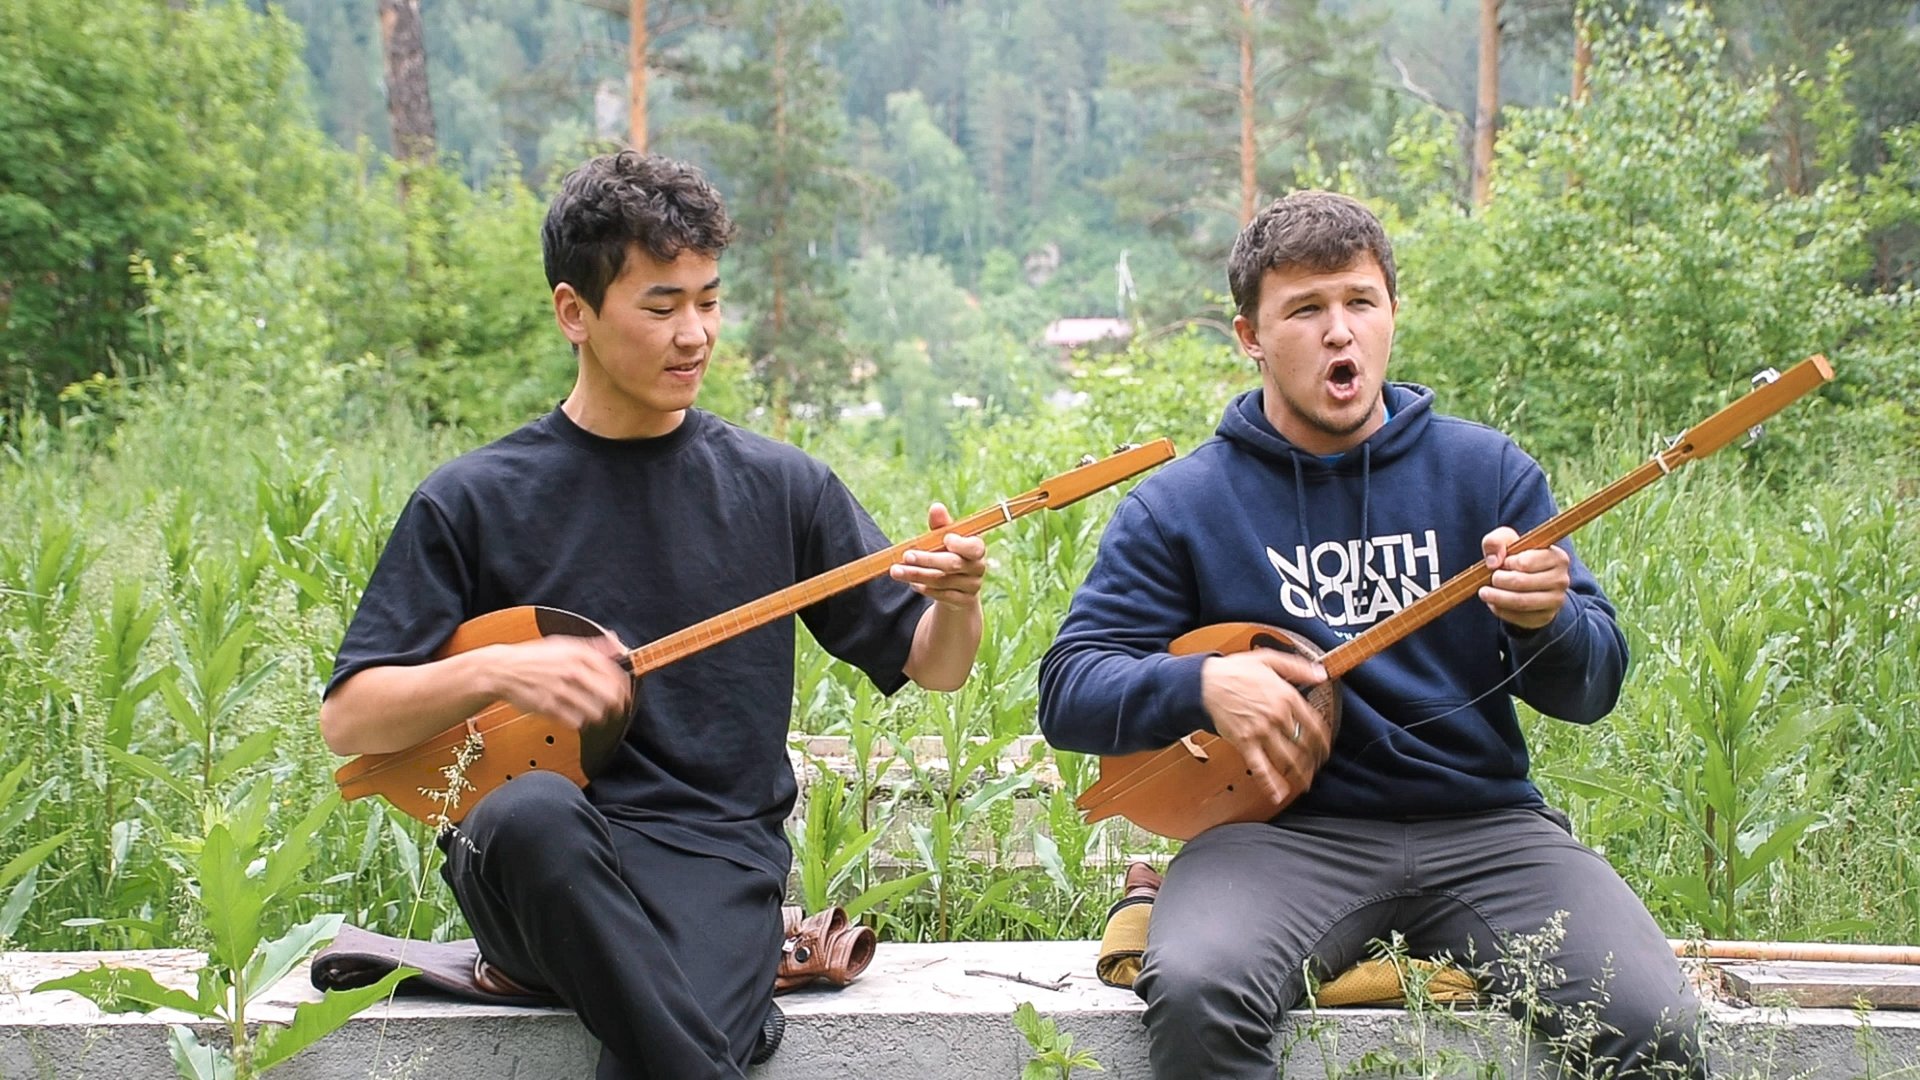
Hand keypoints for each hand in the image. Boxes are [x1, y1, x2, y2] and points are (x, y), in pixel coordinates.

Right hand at [480, 634, 630, 730]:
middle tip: (617, 709)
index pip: (613, 673)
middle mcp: (571, 671)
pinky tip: (578, 718)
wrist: (503, 670)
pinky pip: (575, 722)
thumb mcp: (564, 643)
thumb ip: (593, 645)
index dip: (624, 686)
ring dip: (599, 715)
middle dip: (617, 704)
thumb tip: (619, 645)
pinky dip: (580, 722)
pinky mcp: (549, 708)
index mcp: (578, 654)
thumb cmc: (534, 657)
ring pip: (595, 711)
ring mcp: (560, 690)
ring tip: (597, 714)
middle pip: (609, 695)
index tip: (625, 693)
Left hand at [890, 502, 986, 610]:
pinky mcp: (963, 602)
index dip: (960, 544)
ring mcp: (972, 586)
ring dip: (916, 575)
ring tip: (897, 571)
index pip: (974, 547)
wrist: (958, 589)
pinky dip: (924, 588)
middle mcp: (978, 567)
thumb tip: (936, 507)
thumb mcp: (945, 540)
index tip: (945, 538)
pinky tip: (912, 583)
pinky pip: (941, 595)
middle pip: (952, 564)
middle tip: (906, 556)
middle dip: (927, 560)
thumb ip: (941, 525)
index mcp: (976, 548)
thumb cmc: (950, 555)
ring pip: (942, 581)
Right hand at [1200, 649, 1332, 808]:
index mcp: (1286, 697)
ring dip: (1299, 774)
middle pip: (1304, 745)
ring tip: (1305, 782)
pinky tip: (1278, 794)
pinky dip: (1270, 784)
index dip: (1323, 740)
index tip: (1325, 748)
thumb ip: (1298, 667)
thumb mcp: (1269, 659)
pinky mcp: (1245, 743)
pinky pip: (1260, 767)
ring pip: (1287, 759)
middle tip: (1317, 767)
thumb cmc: (1234, 670)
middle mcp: (1277, 716)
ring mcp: (1261, 732)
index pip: (1314, 724)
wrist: (1205, 682)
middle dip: (1314, 760)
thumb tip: (1322, 674)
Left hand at [1478, 526, 1569, 629]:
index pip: (1526, 562)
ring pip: (1522, 602)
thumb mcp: (1507, 541)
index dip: (1508, 563)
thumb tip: (1493, 562)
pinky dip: (1502, 610)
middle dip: (1500, 580)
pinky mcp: (1546, 617)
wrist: (1530, 583)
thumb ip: (1496, 542)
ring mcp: (1556, 600)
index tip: (1503, 563)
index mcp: (1557, 557)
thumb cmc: (1518, 557)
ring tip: (1484, 592)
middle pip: (1522, 583)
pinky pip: (1520, 617)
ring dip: (1497, 597)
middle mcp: (1561, 580)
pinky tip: (1494, 603)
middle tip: (1492, 578)